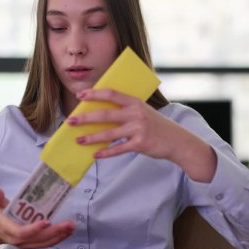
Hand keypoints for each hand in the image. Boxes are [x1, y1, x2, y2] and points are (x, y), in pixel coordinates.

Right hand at [0, 188, 74, 248]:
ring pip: (45, 243)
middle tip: (68, 224)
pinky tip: (67, 232)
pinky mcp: (33, 245)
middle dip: (55, 232)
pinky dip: (58, 238)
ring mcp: (27, 244)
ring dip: (60, 236)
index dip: (35, 229)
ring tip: (71, 227)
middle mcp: (19, 240)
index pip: (22, 232)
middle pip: (39, 239)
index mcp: (9, 230)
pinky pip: (47, 244)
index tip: (47, 221)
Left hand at [67, 89, 216, 181]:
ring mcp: (139, 129)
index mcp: (135, 102)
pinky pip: (119, 149)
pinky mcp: (140, 144)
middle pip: (106, 114)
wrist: (178, 141)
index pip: (111, 94)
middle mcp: (136, 113)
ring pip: (110, 133)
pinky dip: (106, 153)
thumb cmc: (156, 126)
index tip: (80, 95)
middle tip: (70, 120)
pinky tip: (95, 155)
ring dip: (92, 138)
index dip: (94, 94)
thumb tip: (98, 113)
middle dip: (86, 117)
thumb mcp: (143, 112)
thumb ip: (125, 110)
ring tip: (78, 140)